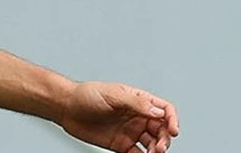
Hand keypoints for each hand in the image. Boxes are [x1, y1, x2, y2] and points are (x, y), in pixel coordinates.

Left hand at [58, 81, 178, 152]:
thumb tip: (157, 112)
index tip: (173, 130)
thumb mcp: (112, 94)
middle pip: (162, 129)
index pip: (164, 109)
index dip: (172, 119)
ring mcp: (130, 131)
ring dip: (157, 150)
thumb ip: (135, 103)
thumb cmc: (86, 95)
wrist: (67, 108)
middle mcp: (137, 116)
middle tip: (160, 147)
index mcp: (138, 100)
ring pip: (153, 143)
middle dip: (165, 138)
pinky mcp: (121, 144)